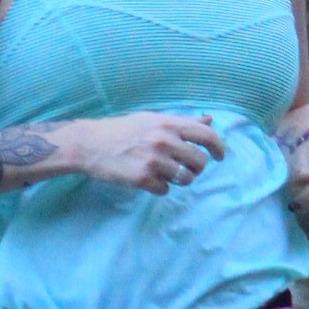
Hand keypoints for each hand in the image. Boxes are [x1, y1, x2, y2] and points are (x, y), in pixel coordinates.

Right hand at [72, 111, 225, 193]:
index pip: (207, 136)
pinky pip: (165, 190)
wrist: (88, 144)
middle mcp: (163, 141)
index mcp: (168, 124)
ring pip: (185, 179)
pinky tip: (148, 179)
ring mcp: (153, 161)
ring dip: (180, 179)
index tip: (219, 156)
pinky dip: (159, 187)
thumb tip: (209, 121)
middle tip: (185, 168)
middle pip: (199, 162)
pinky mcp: (142, 178)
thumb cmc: (121, 130)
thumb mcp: (152, 119)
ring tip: (166, 173)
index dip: (218, 148)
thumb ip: (182, 122)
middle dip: (196, 168)